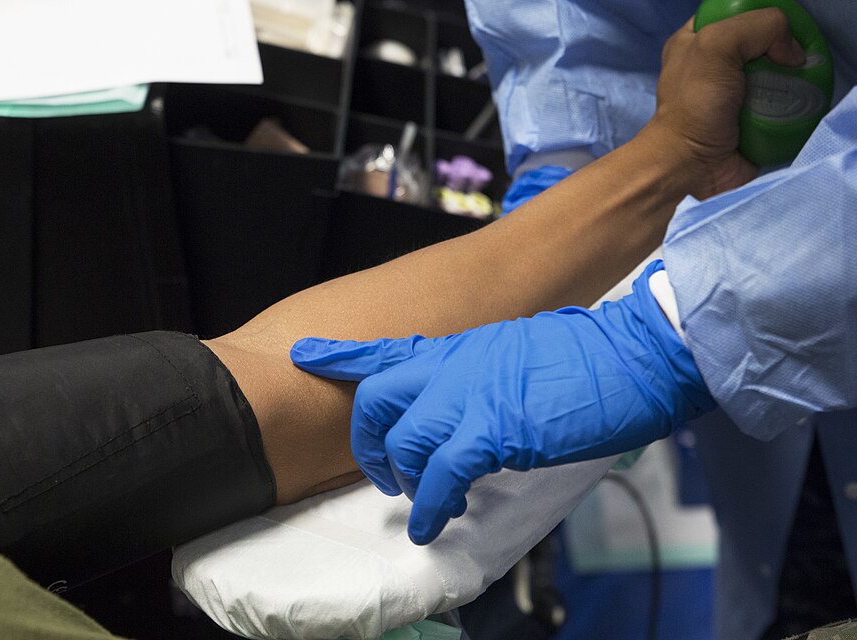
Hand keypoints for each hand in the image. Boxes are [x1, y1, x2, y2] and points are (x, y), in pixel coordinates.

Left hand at [291, 262, 715, 543]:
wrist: (634, 355)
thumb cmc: (589, 361)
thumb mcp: (520, 357)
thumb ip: (483, 376)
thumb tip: (473, 408)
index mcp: (461, 348)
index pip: (388, 349)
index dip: (342, 354)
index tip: (304, 354)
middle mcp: (453, 365)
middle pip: (377, 398)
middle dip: (367, 442)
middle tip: (384, 475)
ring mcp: (469, 394)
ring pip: (404, 440)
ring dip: (406, 481)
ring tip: (425, 505)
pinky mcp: (493, 429)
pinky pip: (440, 475)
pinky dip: (430, 506)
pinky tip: (434, 524)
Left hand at [643, 9, 805, 195]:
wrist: (691, 164)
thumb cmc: (694, 105)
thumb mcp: (717, 45)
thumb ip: (758, 28)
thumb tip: (792, 54)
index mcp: (696, 40)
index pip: (735, 12)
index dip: (758, 15)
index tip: (777, 28)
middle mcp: (715, 64)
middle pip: (762, 42)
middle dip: (780, 48)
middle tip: (790, 57)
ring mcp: (734, 93)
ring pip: (776, 72)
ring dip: (790, 78)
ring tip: (797, 81)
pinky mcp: (751, 118)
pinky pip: (782, 103)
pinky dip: (793, 102)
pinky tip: (798, 100)